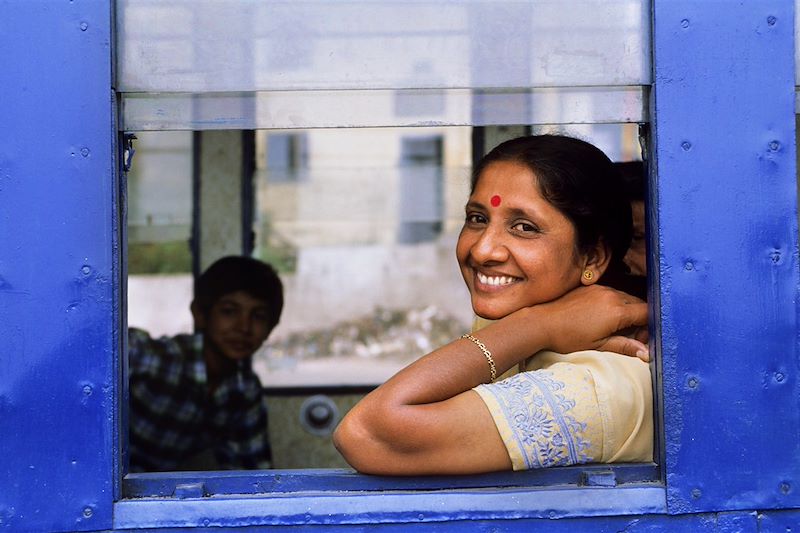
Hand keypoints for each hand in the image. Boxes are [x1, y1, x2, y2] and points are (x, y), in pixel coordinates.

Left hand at [533, 285, 649, 360]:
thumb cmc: (569, 337)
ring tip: (614, 329)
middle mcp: (612, 295)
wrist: (542, 322)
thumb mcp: (599, 345)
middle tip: (630, 337)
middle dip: (641, 320)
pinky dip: (615, 305)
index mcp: (617, 311)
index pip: (648, 313)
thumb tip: (647, 353)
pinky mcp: (592, 287)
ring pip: (626, 298)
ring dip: (628, 312)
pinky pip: (612, 294)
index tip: (642, 339)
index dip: (650, 327)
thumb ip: (625, 346)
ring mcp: (601, 289)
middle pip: (639, 304)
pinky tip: (603, 318)